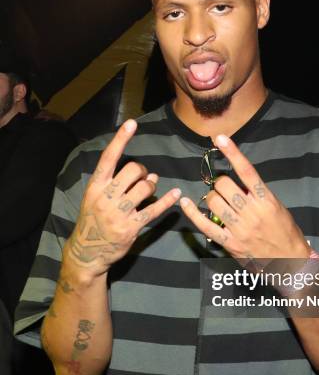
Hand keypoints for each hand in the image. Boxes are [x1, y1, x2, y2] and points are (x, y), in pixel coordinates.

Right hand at [65, 120, 180, 276]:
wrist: (87, 251)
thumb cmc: (93, 219)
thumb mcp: (95, 197)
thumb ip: (116, 183)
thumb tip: (149, 173)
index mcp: (95, 186)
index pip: (108, 158)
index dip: (120, 139)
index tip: (132, 123)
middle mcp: (105, 197)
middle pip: (132, 170)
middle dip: (142, 171)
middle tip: (142, 178)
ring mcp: (118, 213)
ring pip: (145, 188)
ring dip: (151, 186)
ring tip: (148, 189)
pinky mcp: (130, 228)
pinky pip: (154, 210)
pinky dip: (167, 201)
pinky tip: (176, 194)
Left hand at [180, 134, 310, 262]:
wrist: (291, 263)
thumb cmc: (285, 232)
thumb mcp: (278, 208)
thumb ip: (258, 195)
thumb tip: (238, 182)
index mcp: (266, 200)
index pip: (246, 171)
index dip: (232, 152)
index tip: (220, 138)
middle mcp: (252, 212)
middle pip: (224, 185)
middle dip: (220, 183)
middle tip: (224, 189)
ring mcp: (240, 229)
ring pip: (213, 202)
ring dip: (211, 197)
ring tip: (216, 201)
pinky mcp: (230, 243)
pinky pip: (206, 225)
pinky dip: (192, 213)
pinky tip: (184, 203)